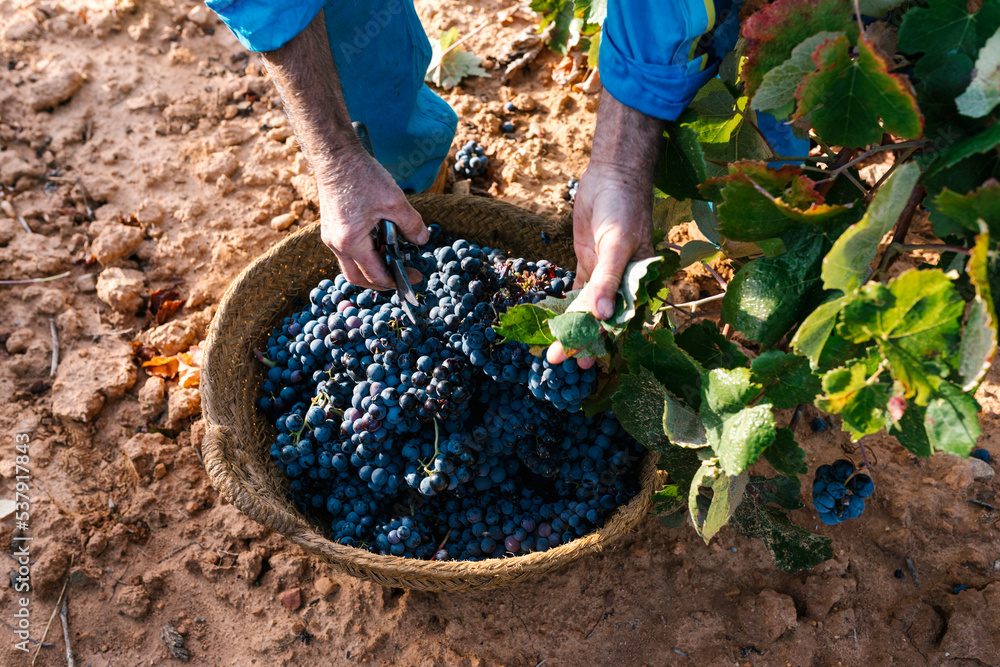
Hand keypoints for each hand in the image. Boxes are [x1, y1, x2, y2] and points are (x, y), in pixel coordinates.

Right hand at [317, 147, 429, 289]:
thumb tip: (422, 240)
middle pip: (357, 278)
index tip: (415, 277)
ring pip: (351, 265)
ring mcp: (330, 236)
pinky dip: (365, 253)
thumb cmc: (361, 176)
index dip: (397, 280)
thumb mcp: (394, 201)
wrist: (335, 155)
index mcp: (351, 242)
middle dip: (380, 283)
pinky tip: (381, 241)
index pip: (375, 275)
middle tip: (401, 277)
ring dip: (372, 266)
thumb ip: (411, 224)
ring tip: (393, 257)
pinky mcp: (330, 227)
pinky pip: (347, 250)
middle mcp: (336, 244)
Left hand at [546, 163, 653, 368]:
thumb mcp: (618, 244)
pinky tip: (554, 321)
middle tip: (560, 360)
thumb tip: (603, 316)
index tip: (584, 361)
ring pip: (588, 307)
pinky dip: (567, 305)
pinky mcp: (589, 261)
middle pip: (601, 319)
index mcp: (640, 283)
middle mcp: (624, 283)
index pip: (621, 321)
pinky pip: (578, 289)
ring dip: (572, 326)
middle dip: (582, 339)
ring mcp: (604, 273)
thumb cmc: (625, 208)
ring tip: (554, 348)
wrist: (613, 175)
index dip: (603, 342)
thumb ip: (609, 279)